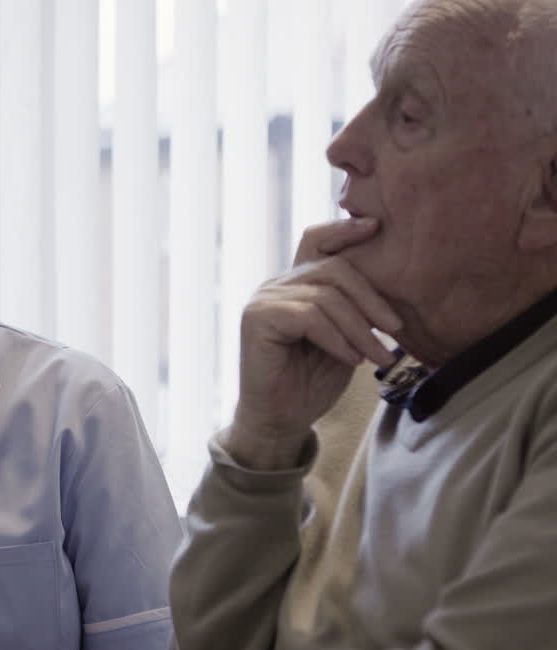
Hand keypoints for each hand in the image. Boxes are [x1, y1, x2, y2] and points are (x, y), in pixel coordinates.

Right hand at [227, 217, 398, 468]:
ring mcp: (263, 299)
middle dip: (370, 297)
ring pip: (326, 296)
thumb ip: (354, 309)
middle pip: (332, 268)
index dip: (344, 228)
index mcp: (295, 284)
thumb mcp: (345, 338)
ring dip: (359, 329)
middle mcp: (276, 285)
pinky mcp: (256, 318)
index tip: (377, 227)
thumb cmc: (312, 382)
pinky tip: (350, 359)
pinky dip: (337, 338)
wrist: (282, 419)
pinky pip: (309, 316)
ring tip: (377, 356)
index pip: (316, 240)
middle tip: (395, 329)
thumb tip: (393, 286)